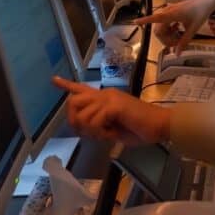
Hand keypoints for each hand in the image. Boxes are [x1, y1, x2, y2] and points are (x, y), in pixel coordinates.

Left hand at [52, 76, 169, 145]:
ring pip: (82, 115)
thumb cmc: (142, 129)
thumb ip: (100, 126)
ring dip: (91, 131)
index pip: (82, 88)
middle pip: (73, 102)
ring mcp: (109, 98)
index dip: (67, 85)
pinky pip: (94, 121)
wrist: (160, 126)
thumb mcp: (115, 129)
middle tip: (90, 133)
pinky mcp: (114, 105)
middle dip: (75, 121)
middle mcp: (105, 94)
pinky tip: (112, 133)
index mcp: (106, 98)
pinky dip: (100, 132)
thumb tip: (88, 130)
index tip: (54, 80)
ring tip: (107, 134)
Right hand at [134, 0, 214, 53]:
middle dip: (165, 39)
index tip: (135, 22)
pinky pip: (164, 24)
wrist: (205, 2)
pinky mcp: (170, 12)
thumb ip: (184, 41)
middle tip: (177, 43)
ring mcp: (168, 12)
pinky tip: (177, 30)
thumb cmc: (200, 13)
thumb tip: (176, 54)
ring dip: (167, 35)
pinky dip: (169, 30)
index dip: (145, 20)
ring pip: (161, 27)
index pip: (156, 17)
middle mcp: (167, 12)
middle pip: (158, 29)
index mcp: (172, 14)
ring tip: (178, 37)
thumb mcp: (193, 29)